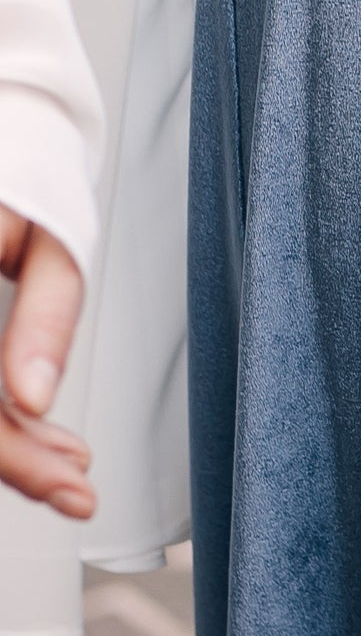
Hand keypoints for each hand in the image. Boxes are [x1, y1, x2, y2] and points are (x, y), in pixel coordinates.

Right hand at [0, 205, 91, 519]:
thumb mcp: (52, 240)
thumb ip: (44, 317)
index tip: (70, 487)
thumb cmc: (25, 180)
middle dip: (14, 461)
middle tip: (78, 492)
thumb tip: (33, 399)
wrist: (7, 143)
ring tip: (69, 463)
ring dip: (7, 446)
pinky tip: (41, 438)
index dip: (9, 454)